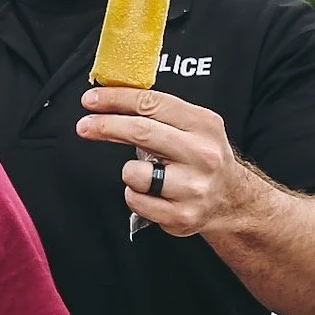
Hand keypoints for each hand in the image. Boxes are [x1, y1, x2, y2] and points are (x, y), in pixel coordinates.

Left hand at [76, 88, 256, 236]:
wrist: (231, 200)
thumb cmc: (200, 157)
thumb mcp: (193, 127)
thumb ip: (159, 112)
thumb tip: (108, 99)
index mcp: (204, 124)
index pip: (152, 103)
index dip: (116, 99)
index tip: (90, 100)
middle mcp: (202, 154)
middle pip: (141, 131)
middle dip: (105, 126)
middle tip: (84, 126)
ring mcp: (193, 187)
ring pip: (133, 172)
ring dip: (129, 171)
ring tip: (147, 173)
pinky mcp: (181, 215)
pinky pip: (135, 200)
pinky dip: (135, 195)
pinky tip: (152, 194)